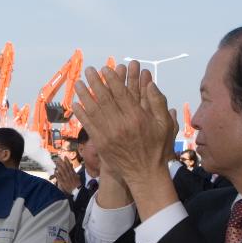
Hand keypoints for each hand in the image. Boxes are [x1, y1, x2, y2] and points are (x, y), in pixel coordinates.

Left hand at [52, 155, 78, 194]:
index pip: (70, 166)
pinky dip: (57, 175)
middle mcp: (70, 176)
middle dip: (62, 163)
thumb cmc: (76, 185)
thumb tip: (72, 165)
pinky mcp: (63, 183)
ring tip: (56, 163)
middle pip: (65, 168)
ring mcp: (66, 179)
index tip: (65, 156)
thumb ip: (74, 172)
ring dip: (59, 167)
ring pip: (62, 172)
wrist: (75, 192)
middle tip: (58, 158)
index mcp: (73, 174)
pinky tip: (55, 171)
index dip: (67, 161)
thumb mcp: (77, 178)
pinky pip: (60, 178)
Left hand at [72, 60, 178, 219]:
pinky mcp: (101, 143)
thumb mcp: (165, 124)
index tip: (105, 69)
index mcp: (137, 117)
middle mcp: (121, 123)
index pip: (120, 93)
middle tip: (88, 70)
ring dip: (84, 95)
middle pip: (104, 98)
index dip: (112, 79)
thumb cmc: (158, 148)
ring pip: (93, 110)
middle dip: (95, 82)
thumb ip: (158, 103)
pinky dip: (81, 114)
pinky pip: (89, 125)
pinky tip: (75, 104)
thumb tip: (149, 83)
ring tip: (78, 83)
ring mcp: (109, 134)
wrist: (145, 174)